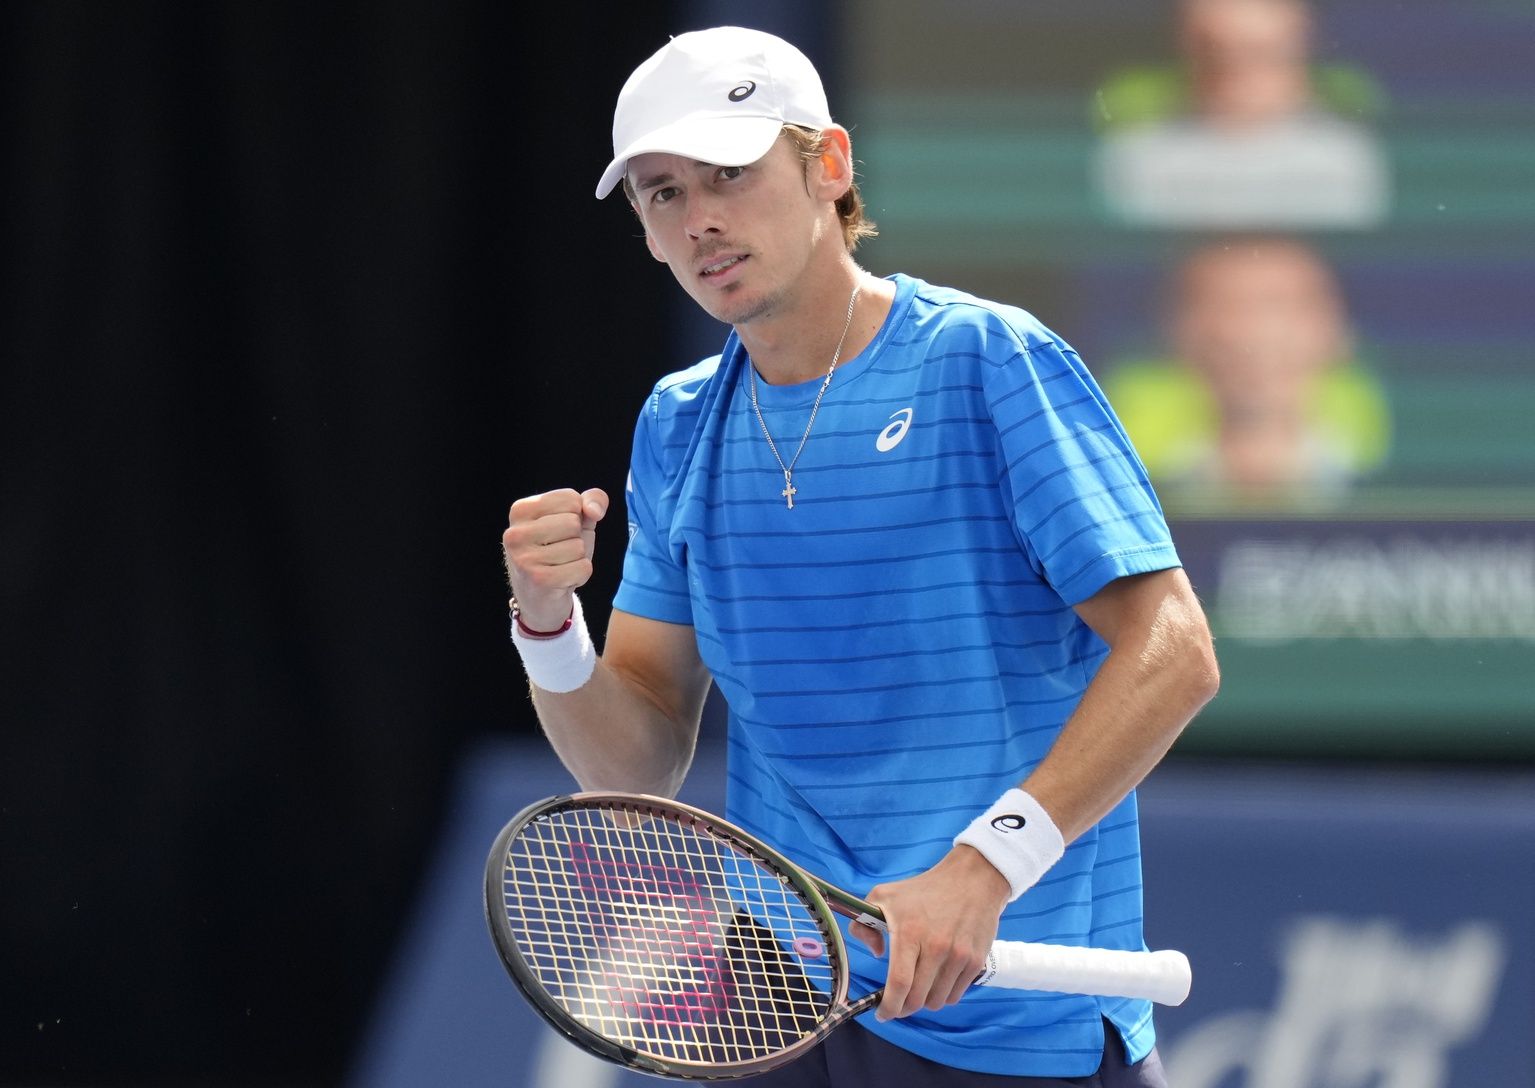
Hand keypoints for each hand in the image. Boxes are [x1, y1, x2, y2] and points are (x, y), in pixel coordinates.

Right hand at [502, 488, 608, 630]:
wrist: (541, 597)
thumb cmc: (558, 551)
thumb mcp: (576, 520)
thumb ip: (591, 500)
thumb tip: (595, 510)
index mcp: (520, 510)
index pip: (570, 498)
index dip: (577, 516)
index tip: (559, 531)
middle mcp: (515, 533)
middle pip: (573, 522)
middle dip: (576, 538)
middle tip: (559, 551)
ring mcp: (524, 557)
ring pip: (578, 547)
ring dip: (578, 558)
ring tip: (560, 565)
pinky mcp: (539, 580)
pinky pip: (582, 568)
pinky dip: (581, 574)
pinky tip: (564, 579)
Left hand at [850, 845, 1010, 1020]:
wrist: (972, 880)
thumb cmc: (924, 889)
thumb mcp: (884, 896)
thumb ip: (864, 924)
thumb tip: (875, 953)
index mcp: (910, 932)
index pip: (899, 983)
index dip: (889, 1006)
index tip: (882, 1014)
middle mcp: (936, 947)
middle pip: (917, 999)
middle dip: (903, 1007)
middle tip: (897, 1002)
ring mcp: (959, 956)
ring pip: (936, 1001)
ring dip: (924, 1001)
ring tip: (919, 987)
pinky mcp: (976, 961)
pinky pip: (955, 995)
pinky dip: (943, 995)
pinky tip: (936, 980)